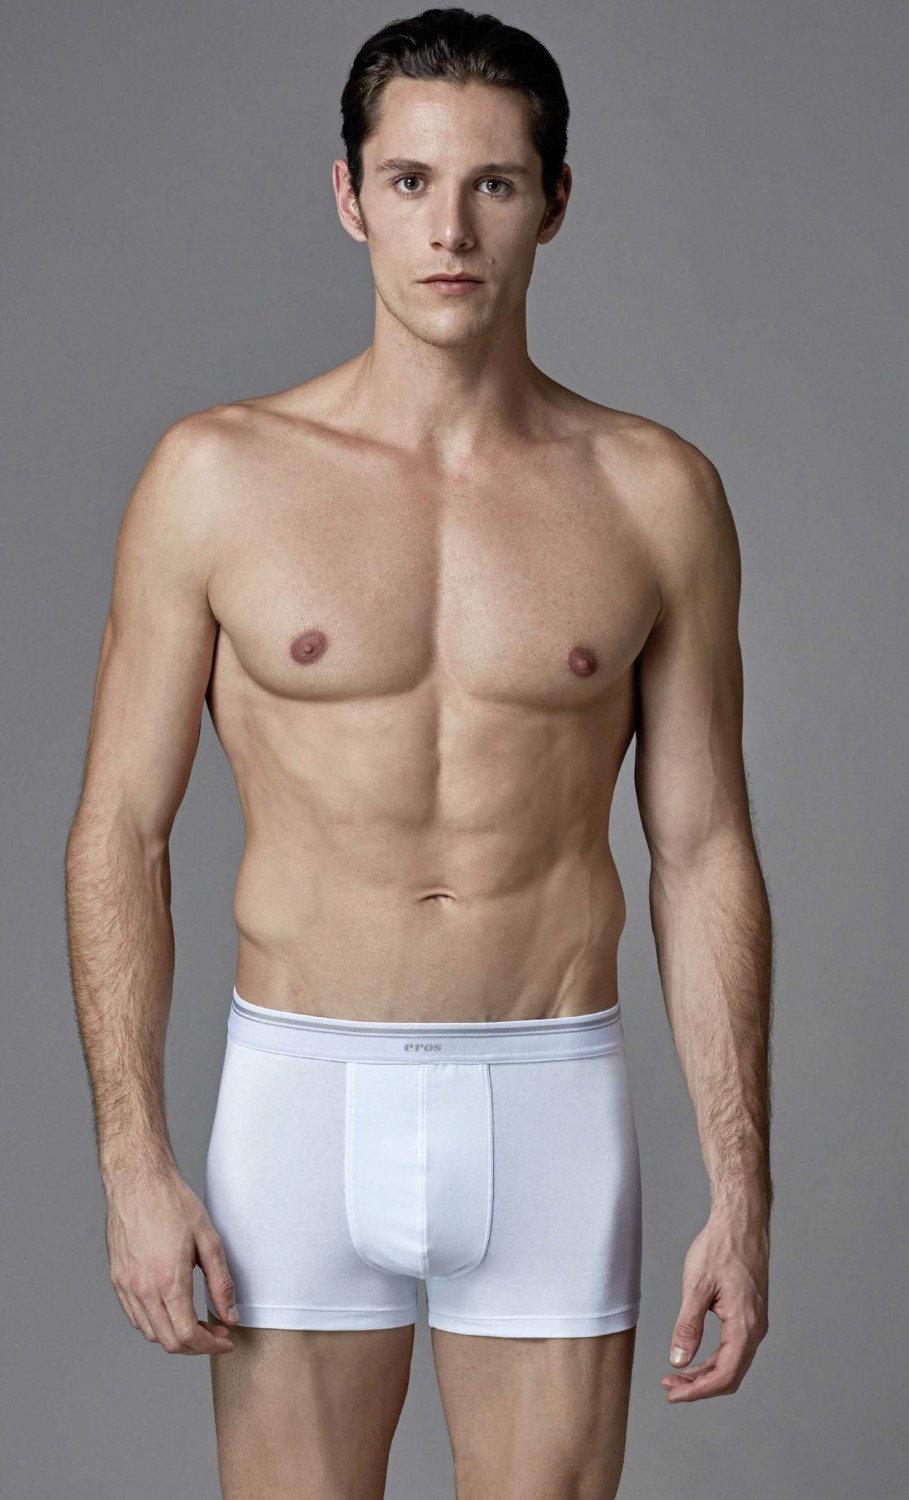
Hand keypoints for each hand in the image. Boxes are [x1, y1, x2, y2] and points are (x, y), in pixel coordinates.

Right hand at [105, 1165, 237, 1354]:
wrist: (138, 1181)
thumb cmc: (173, 1203)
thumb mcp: (208, 1238)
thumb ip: (220, 1281)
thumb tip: (230, 1314)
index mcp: (168, 1281)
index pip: (187, 1335)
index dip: (210, 1344)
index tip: (225, 1338)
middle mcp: (143, 1289)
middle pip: (168, 1342)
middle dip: (196, 1345)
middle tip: (215, 1331)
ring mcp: (126, 1286)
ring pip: (150, 1333)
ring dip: (174, 1336)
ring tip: (195, 1319)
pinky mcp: (117, 1279)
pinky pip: (135, 1316)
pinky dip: (155, 1323)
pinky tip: (172, 1308)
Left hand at [661, 1211, 768, 1401]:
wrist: (741, 1222)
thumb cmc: (720, 1247)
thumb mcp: (697, 1286)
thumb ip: (688, 1326)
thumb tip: (679, 1361)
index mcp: (745, 1325)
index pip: (724, 1375)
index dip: (697, 1390)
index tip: (672, 1393)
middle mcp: (756, 1329)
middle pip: (730, 1375)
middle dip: (699, 1386)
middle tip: (669, 1386)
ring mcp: (755, 1322)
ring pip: (733, 1364)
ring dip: (705, 1374)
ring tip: (677, 1375)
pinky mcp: (750, 1315)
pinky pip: (734, 1348)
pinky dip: (714, 1359)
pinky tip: (695, 1359)